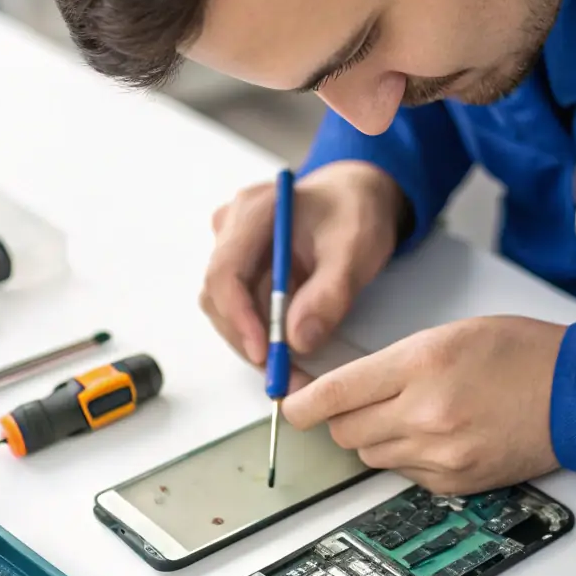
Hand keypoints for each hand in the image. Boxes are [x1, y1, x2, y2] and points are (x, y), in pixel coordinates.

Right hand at [200, 161, 403, 367]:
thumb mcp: (356, 248)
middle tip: (285, 377)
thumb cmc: (355, 212)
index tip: (264, 352)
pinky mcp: (241, 269)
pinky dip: (262, 336)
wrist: (355, 198)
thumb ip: (330, 292)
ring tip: (292, 372)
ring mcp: (232, 248)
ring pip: (227, 309)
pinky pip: (241, 310)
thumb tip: (299, 340)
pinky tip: (287, 354)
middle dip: (250, 341)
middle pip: (220, 296)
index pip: (226, 271)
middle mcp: (232, 228)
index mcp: (255, 210)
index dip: (239, 318)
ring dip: (255, 344)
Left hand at [284, 316, 565, 494]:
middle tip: (361, 400)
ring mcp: (440, 455)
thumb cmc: (521, 354)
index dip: (301, 402)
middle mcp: (425, 414)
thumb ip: (393, 362)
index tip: (290, 404)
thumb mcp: (448, 335)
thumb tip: (346, 387)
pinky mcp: (454, 483)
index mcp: (421, 365)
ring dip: (374, 436)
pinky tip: (436, 435)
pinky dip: (406, 457)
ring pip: (369, 455)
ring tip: (411, 413)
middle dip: (341, 417)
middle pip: (343, 430)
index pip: (335, 393)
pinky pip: (403, 475)